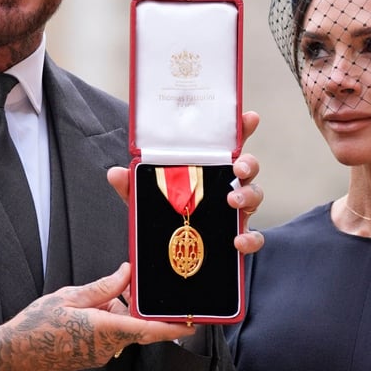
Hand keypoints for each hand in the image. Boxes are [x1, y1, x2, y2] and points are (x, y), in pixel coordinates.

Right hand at [0, 263, 195, 370]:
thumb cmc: (36, 326)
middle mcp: (108, 347)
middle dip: (141, 308)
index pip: (149, 330)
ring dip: (120, 311)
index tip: (193, 323)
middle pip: (138, 326)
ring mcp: (100, 355)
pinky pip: (111, 336)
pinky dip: (110, 320)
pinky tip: (94, 307)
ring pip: (124, 330)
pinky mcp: (92, 356)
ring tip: (104, 293)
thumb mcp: (69, 297)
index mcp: (106, 330)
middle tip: (140, 287)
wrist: (13, 356)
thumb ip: (103, 287)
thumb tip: (126, 273)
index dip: (174, 328)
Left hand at [106, 110, 263, 254]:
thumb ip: (133, 185)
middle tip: (237, 168)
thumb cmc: (167, 214)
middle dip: (248, 163)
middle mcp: (227, 185)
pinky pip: (254, 236)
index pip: (228, 143)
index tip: (249, 117)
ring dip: (248, 195)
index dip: (241, 128)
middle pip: (248, 166)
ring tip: (233, 201)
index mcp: (209, 169)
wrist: (174, 253)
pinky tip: (238, 240)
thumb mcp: (146, 198)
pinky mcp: (239, 234)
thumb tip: (116, 173)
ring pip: (255, 195)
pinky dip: (250, 238)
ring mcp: (237, 210)